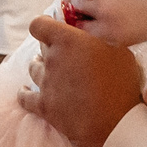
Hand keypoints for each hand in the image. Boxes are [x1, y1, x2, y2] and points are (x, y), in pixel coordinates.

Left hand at [21, 16, 143, 146]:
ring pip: (33, 69)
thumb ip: (97, 40)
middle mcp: (52, 59)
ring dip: (40, 67)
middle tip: (63, 55)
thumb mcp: (118, 51)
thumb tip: (88, 39)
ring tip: (49, 70)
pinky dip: (24, 93)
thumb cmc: (121, 83)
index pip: (39, 25)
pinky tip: (25, 91)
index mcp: (69, 40)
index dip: (43, 25)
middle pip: (40, 47)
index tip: (52, 29)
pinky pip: (24, 97)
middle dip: (50, 48)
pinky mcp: (43, 106)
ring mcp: (45, 83)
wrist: (115, 121)